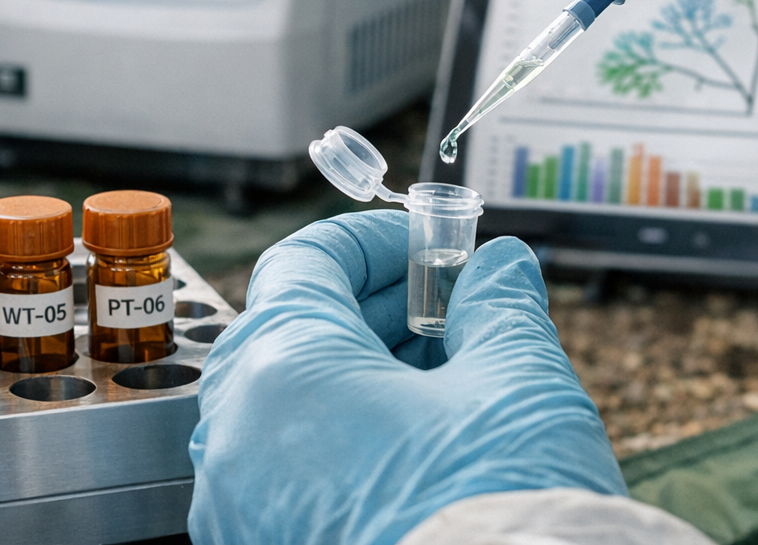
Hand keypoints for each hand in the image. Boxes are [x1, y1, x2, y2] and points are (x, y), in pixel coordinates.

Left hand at [187, 210, 622, 543]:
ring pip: (294, 409)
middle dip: (381, 310)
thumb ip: (500, 309)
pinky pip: (296, 472)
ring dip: (370, 375)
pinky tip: (429, 440)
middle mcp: (240, 444)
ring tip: (457, 374)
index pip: (303, 262)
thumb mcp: (518, 386)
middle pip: (294, 334)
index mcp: (280, 376)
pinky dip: (352, 438)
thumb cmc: (502, 521)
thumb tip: (500, 270)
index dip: (375, 241)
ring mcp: (246, 514)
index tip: (432, 244)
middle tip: (456, 305)